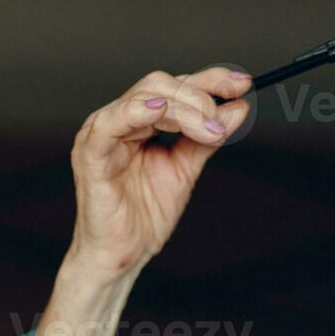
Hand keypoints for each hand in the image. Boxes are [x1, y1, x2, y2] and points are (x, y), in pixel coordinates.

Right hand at [68, 66, 252, 279]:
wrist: (125, 255)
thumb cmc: (145, 215)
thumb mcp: (186, 169)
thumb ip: (208, 138)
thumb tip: (238, 107)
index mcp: (138, 121)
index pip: (175, 87)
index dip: (209, 80)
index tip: (243, 84)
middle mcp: (118, 120)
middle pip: (159, 86)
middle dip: (198, 98)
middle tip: (222, 123)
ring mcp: (101, 135)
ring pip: (143, 98)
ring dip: (183, 109)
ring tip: (209, 131)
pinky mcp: (91, 155)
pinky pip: (109, 124)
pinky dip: (134, 112)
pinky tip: (159, 111)